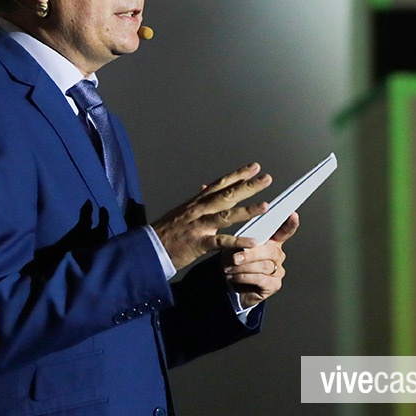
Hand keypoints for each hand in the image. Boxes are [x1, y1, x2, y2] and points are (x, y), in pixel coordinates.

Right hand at [152, 163, 272, 270]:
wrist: (148, 248)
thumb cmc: (166, 231)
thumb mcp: (182, 210)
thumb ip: (198, 200)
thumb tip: (207, 186)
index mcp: (197, 202)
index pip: (220, 184)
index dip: (238, 175)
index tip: (254, 167)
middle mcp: (199, 210)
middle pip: (227, 195)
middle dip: (248, 186)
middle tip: (266, 178)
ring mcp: (199, 226)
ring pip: (226, 215)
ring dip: (247, 210)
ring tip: (265, 206)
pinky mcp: (198, 243)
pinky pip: (220, 241)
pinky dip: (237, 241)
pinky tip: (252, 242)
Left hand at [223, 212, 298, 307]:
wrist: (231, 285)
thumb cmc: (236, 263)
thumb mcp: (236, 248)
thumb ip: (245, 242)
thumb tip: (246, 241)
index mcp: (272, 242)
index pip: (284, 231)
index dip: (290, 224)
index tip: (293, 215)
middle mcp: (277, 255)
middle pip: (271, 251)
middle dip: (252, 254)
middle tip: (236, 257)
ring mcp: (278, 270)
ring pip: (265, 265)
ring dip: (245, 267)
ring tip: (230, 267)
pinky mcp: (274, 285)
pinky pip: (261, 279)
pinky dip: (245, 277)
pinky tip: (235, 277)